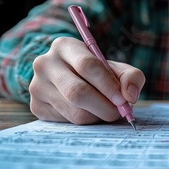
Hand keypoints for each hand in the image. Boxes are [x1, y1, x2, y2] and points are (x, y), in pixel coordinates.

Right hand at [29, 37, 144, 123]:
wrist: (73, 80)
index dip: (108, 85)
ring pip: (74, 111)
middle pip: (77, 92)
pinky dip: (86, 122)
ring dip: (98, 116)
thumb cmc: (99, 73)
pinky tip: (89, 112)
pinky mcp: (37, 107)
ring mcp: (37, 86)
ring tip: (106, 110)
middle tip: (119, 112)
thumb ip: (132, 77)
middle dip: (104, 106)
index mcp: (65, 46)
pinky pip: (67, 122)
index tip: (123, 99)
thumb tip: (129, 96)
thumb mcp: (118, 69)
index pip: (87, 66)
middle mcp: (45, 63)